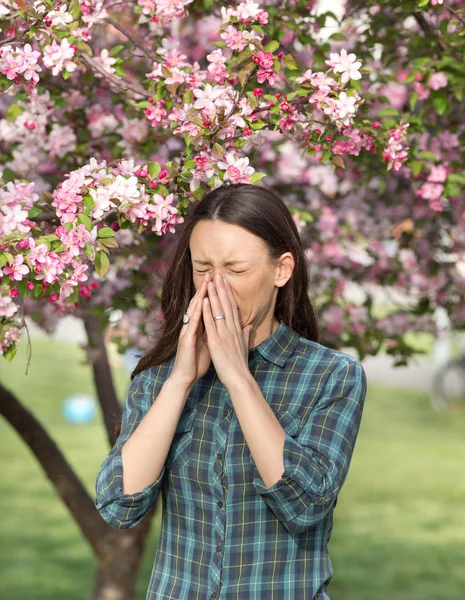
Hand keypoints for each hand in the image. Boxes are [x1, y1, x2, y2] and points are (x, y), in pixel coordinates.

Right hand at [171, 272, 212, 388]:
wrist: (185, 377)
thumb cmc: (196, 362)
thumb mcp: (208, 344)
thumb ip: (214, 333)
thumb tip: (223, 326)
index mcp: (198, 327)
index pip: (205, 307)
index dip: (212, 294)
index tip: (219, 282)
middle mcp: (191, 326)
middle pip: (198, 304)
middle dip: (205, 289)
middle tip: (212, 274)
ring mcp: (187, 331)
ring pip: (194, 310)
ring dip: (200, 296)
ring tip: (206, 282)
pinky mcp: (185, 339)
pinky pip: (191, 323)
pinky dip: (196, 312)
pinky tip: (201, 303)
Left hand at [202, 273, 253, 388]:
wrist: (239, 378)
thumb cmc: (240, 365)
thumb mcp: (244, 347)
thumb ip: (246, 334)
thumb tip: (249, 325)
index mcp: (237, 329)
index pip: (232, 307)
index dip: (228, 293)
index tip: (225, 281)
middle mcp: (231, 329)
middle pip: (226, 304)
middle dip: (221, 288)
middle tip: (218, 274)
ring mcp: (224, 334)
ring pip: (218, 311)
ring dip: (213, 295)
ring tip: (209, 282)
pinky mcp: (216, 341)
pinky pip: (210, 324)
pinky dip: (207, 312)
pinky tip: (204, 301)